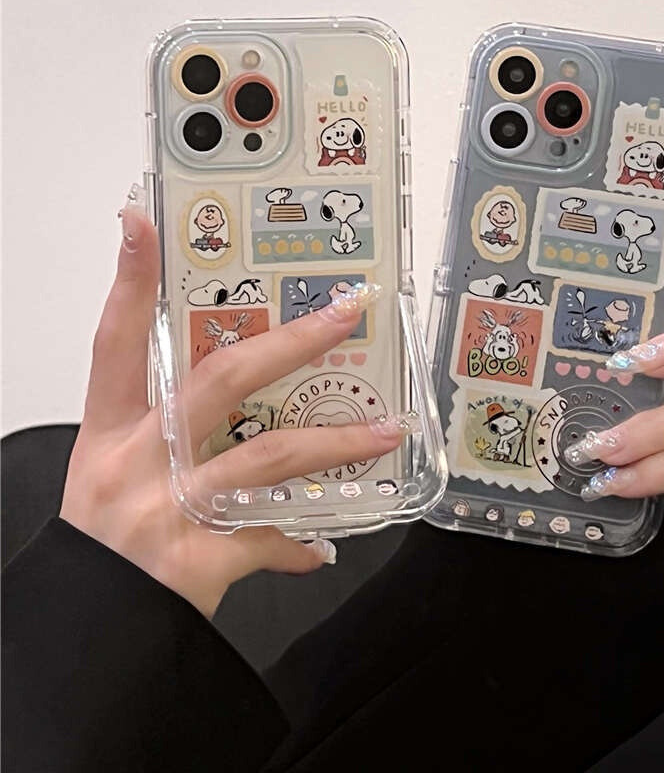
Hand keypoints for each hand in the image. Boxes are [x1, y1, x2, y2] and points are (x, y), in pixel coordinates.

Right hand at [60, 193, 411, 616]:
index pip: (117, 341)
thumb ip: (166, 441)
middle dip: (288, 343)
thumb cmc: (100, 547)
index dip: (131, 281)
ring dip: (333, 441)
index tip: (144, 224)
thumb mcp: (112, 478)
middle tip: (341, 314)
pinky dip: (297, 543)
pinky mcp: (196, 558)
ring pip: (266, 456)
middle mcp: (138, 461)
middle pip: (219, 380)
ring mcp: (168, 508)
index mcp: (110, 433)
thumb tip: (224, 408)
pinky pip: (267, 540)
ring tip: (384, 430)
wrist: (83, 634)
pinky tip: (321, 546)